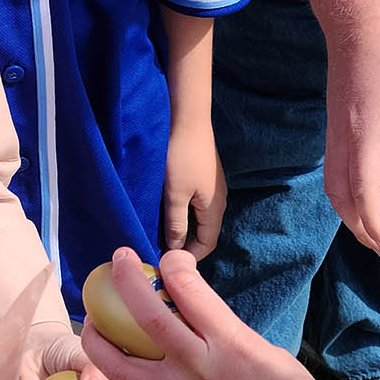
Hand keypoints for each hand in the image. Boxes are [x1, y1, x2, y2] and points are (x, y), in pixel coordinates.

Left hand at [65, 248, 335, 379]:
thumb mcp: (271, 358)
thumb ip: (231, 338)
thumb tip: (204, 324)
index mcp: (230, 345)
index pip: (187, 289)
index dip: (174, 264)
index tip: (171, 261)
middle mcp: (196, 369)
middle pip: (144, 316)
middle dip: (126, 280)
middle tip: (119, 260)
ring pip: (119, 365)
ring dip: (99, 338)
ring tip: (93, 322)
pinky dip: (127, 372)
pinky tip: (126, 363)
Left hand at [162, 113, 224, 257]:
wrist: (187, 118)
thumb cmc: (180, 156)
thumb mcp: (174, 194)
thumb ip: (176, 224)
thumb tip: (176, 250)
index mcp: (215, 208)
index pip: (208, 244)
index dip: (189, 257)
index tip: (166, 262)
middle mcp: (218, 200)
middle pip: (204, 233)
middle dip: (185, 245)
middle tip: (160, 250)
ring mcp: (211, 187)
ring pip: (199, 218)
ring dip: (182, 228)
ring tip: (160, 234)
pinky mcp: (203, 176)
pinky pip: (195, 204)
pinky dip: (182, 213)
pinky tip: (165, 212)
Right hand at [324, 7, 379, 258]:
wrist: (357, 19)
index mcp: (365, 134)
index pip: (364, 192)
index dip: (375, 224)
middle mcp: (343, 139)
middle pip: (341, 198)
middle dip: (361, 229)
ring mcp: (335, 133)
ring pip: (334, 187)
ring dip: (351, 213)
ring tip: (375, 229)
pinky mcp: (336, 126)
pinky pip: (336, 172)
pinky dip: (349, 194)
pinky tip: (370, 194)